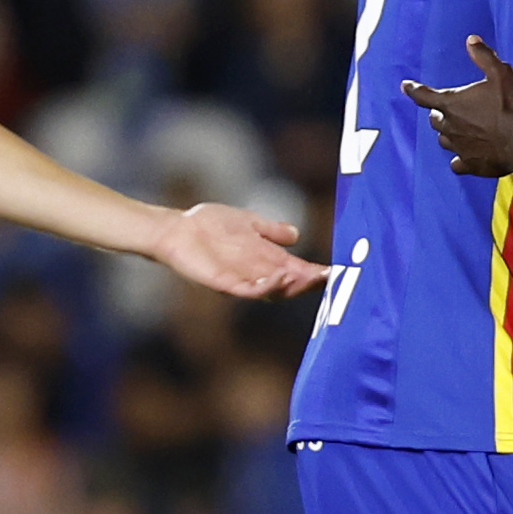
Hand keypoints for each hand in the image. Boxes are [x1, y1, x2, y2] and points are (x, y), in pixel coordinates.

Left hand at [149, 202, 323, 298]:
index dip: (315, 272)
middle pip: (289, 285)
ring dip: (291, 287)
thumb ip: (272, 230)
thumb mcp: (249, 222)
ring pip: (272, 291)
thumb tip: (296, 235)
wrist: (178, 228)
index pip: (296, 270)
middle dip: (308, 283)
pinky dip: (265, 287)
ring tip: (306, 278)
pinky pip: (248, 290)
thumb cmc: (209, 224)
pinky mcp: (224, 283)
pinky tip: (278, 278)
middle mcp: (257, 273)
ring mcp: (241, 280)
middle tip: (327, 278)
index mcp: (265, 259)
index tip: (334, 270)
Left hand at [403, 34, 512, 178]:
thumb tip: (471, 40)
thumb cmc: (512, 108)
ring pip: (443, 141)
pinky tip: (465, 157)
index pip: (424, 95)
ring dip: (447, 134)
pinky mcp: (471, 165)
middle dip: (438, 113)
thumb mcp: (501, 74)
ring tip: (458, 130)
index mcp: (453, 103)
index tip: (406, 86)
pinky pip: (457, 164)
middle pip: (435, 119)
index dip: (414, 89)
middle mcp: (450, 126)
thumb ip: (484, 57)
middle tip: (447, 109)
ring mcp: (459, 147)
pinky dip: (459, 159)